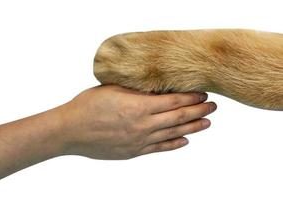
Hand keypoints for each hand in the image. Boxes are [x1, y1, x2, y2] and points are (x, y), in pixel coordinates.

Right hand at [57, 85, 216, 158]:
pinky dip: (174, 144)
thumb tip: (155, 88)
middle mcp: (144, 124)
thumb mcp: (113, 89)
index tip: (203, 93)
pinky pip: (159, 148)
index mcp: (139, 106)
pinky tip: (184, 141)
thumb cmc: (88, 106)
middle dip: (198, 111)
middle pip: (178, 117)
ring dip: (192, 128)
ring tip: (206, 123)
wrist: (70, 131)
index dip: (191, 97)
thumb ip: (136, 90)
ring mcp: (140, 140)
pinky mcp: (133, 152)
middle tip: (212, 107)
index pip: (174, 100)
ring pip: (173, 134)